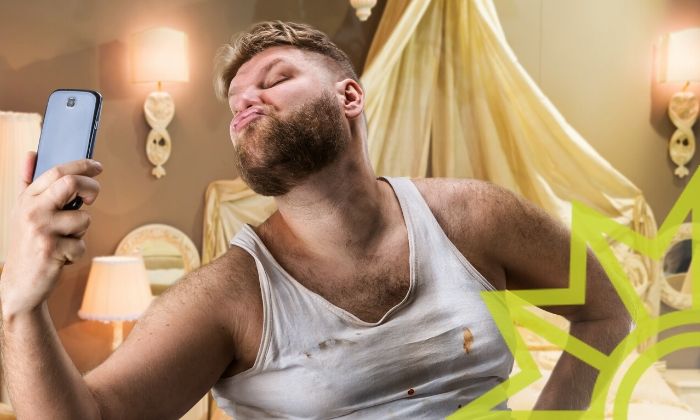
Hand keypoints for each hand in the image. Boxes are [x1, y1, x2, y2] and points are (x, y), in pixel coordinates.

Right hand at [0, 152, 101, 318]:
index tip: (97, 166)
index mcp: (27, 199)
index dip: (81, 165)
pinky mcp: (51, 250)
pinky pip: (82, 245)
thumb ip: (28, 182)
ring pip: (84, 219)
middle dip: (91, 187)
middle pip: (71, 184)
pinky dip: (76, 253)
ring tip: (64, 241)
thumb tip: (32, 152)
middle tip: (93, 198)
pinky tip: (60, 258)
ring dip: (81, 233)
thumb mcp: (22, 211)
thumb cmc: (27, 244)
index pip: (56, 171)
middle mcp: (31, 211)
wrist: (18, 285)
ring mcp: (41, 230)